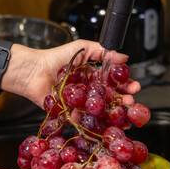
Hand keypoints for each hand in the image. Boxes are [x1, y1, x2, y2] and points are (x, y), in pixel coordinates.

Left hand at [6, 39, 138, 107]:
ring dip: (111, 113)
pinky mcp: (69, 112)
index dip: (124, 84)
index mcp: (91, 75)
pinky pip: (82, 118)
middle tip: (130, 101)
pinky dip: (91, 120)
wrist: (34, 70)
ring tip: (120, 113)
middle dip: (122, 100)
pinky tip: (100, 120)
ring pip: (98, 110)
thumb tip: (124, 57)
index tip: (134, 86)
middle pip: (108, 98)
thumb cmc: (55, 58)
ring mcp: (78, 102)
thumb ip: (103, 51)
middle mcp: (86, 90)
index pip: (112, 82)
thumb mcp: (82, 48)